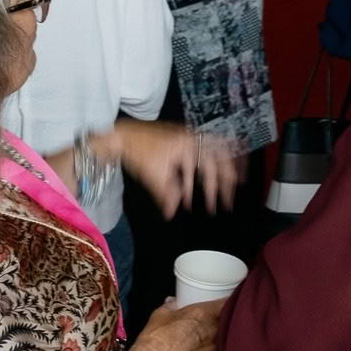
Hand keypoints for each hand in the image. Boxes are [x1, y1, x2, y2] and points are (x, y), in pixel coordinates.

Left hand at [111, 120, 244, 218]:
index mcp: (190, 145)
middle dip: (223, 183)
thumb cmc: (138, 151)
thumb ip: (168, 195)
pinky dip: (198, 175)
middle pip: (217, 161)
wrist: (122, 136)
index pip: (214, 165)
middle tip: (228, 201)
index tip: (227, 199)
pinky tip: (192, 191)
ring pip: (208, 160)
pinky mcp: (179, 144)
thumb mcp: (154, 176)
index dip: (223, 184)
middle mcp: (193, 140)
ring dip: (214, 178)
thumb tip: (172, 214)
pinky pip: (196, 160)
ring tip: (220, 194)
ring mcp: (187, 140)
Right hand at [128, 297, 226, 350]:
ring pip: (228, 340)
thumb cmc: (156, 339)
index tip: (228, 300)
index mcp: (204, 314)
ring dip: (224, 336)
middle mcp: (213, 331)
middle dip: (227, 318)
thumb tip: (173, 302)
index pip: (226, 302)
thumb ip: (171, 305)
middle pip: (230, 321)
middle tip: (222, 316)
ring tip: (218, 335)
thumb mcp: (161, 314)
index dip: (229, 300)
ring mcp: (213, 350)